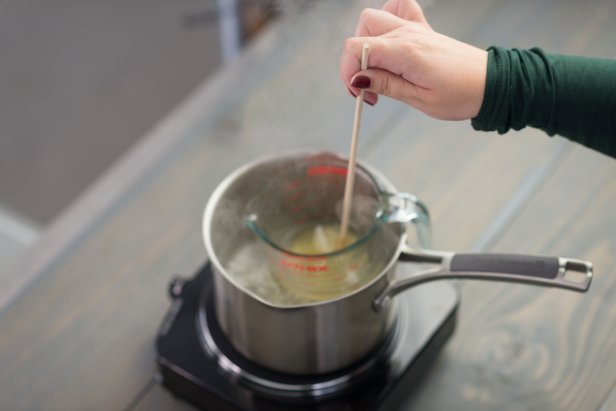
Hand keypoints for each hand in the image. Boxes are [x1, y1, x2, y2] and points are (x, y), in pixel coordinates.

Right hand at [340, 0, 487, 119]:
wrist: (489, 84)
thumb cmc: (459, 94)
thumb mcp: (418, 98)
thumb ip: (385, 84)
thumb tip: (358, 78)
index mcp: (405, 52)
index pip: (356, 48)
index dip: (348, 72)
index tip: (358, 94)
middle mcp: (407, 34)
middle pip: (361, 32)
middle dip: (354, 61)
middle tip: (367, 87)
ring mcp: (415, 28)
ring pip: (374, 19)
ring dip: (366, 42)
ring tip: (377, 68)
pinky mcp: (422, 29)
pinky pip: (399, 8)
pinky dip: (388, 20)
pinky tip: (389, 42)